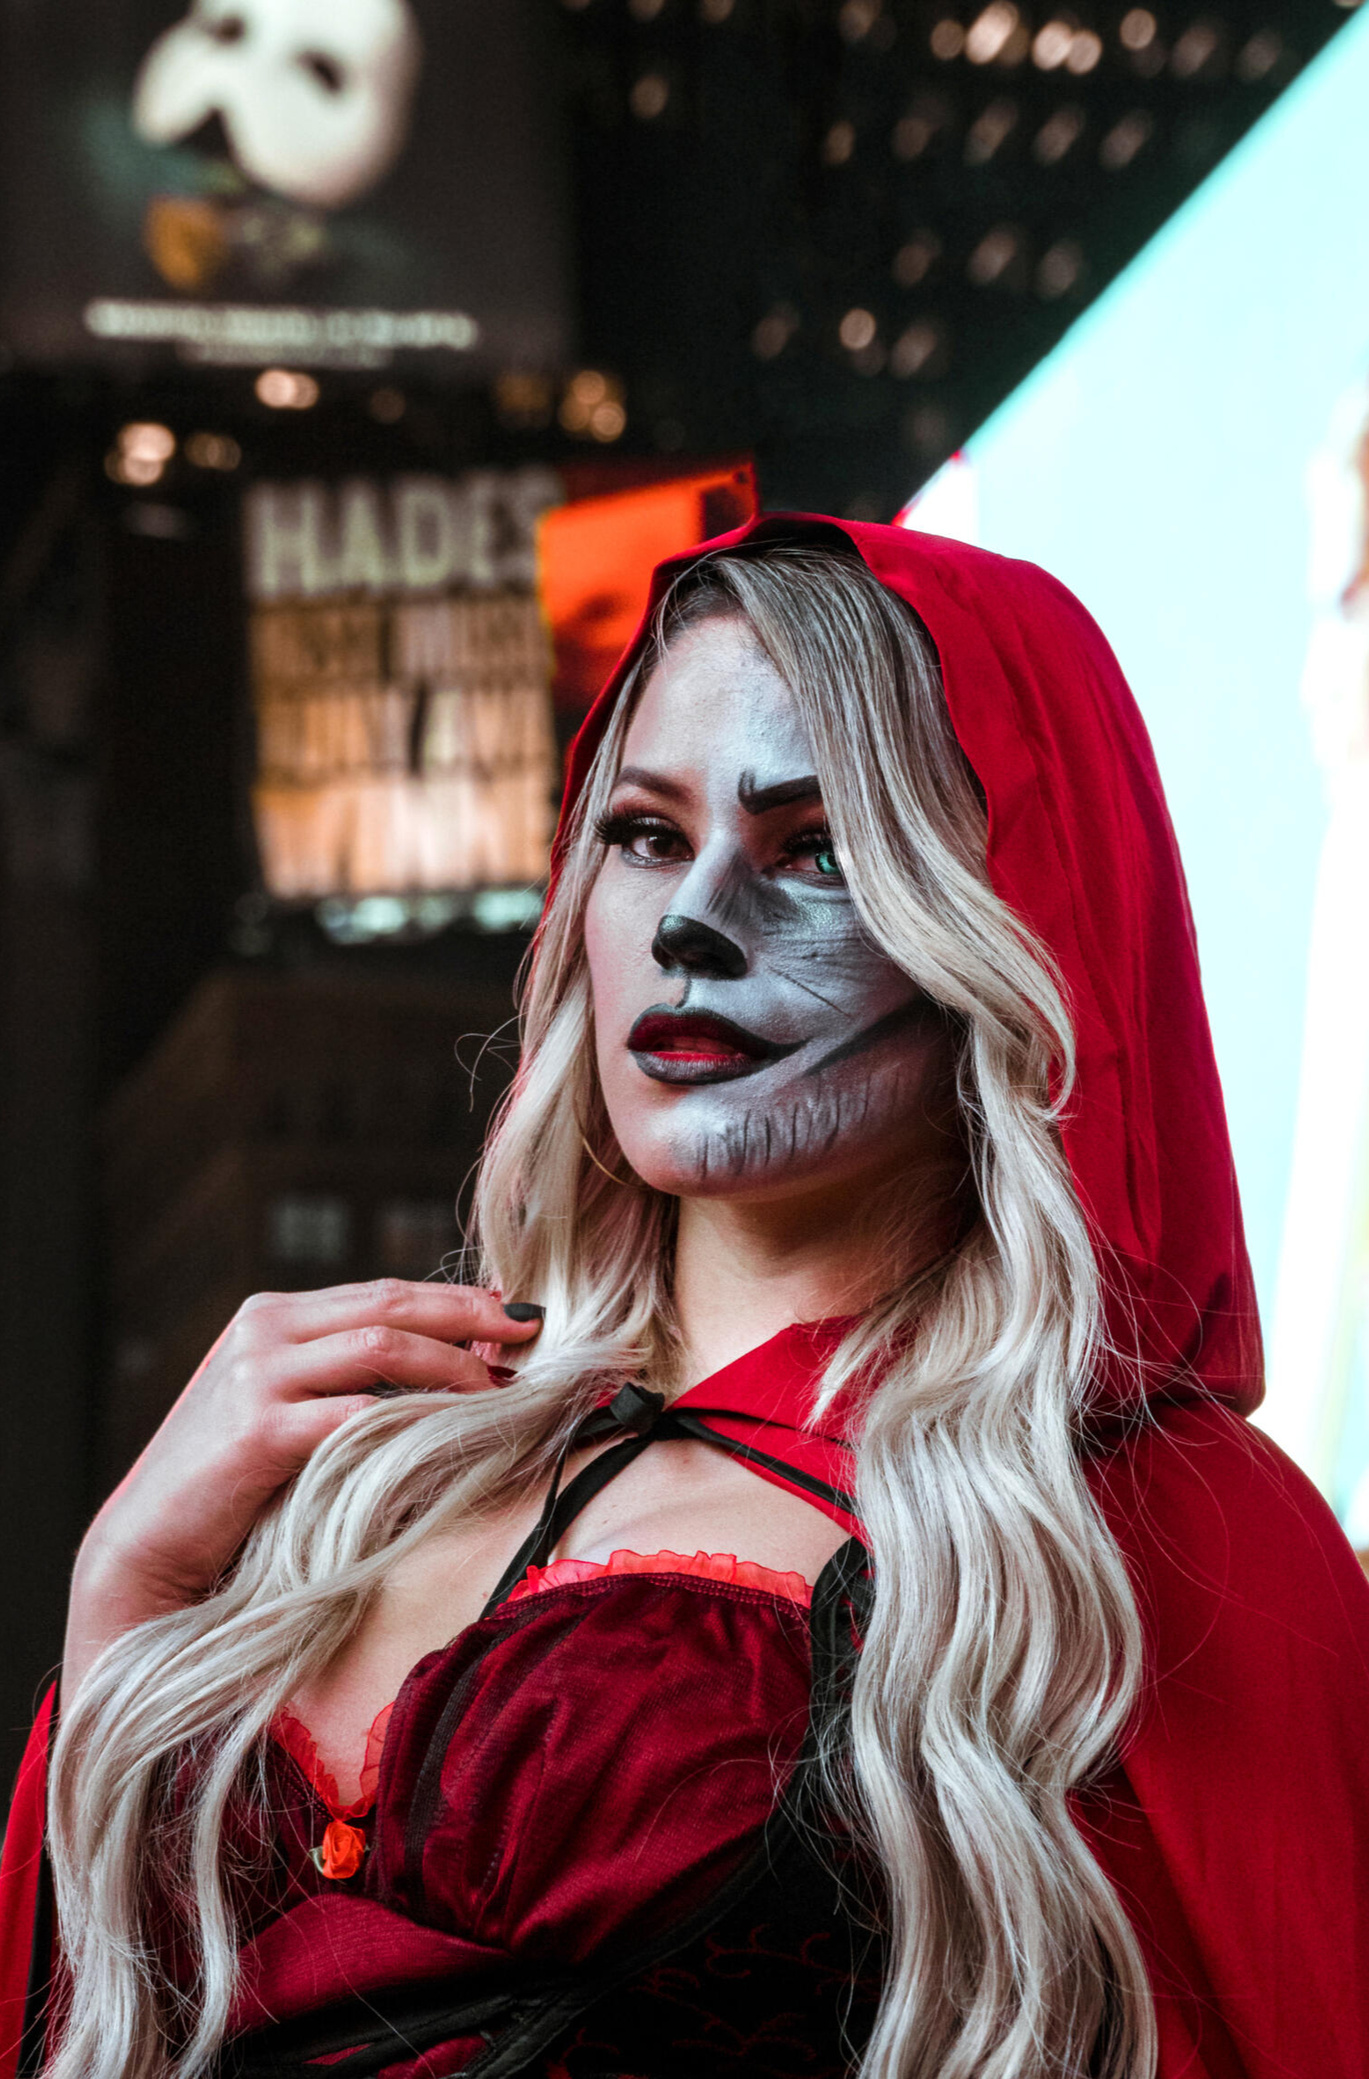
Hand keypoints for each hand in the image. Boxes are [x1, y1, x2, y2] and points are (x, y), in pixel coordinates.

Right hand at [63, 1281, 541, 1699]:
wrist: (151, 1544)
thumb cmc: (234, 1485)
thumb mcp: (287, 1410)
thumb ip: (344, 1379)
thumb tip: (445, 1367)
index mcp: (273, 1315)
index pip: (383, 1292)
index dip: (455, 1301)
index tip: (515, 1312)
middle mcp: (265, 1329)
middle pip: (391, 1306)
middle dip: (470, 1316)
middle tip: (532, 1329)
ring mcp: (257, 1375)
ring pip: (382, 1348)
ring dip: (454, 1366)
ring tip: (501, 1389)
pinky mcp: (258, 1430)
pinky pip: (357, 1414)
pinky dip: (413, 1418)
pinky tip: (451, 1432)